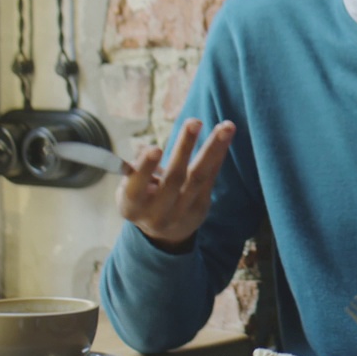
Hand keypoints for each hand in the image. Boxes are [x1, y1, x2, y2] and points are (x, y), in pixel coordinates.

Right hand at [117, 118, 235, 250]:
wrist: (164, 234)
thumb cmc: (142, 199)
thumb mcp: (130, 188)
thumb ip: (135, 170)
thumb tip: (143, 148)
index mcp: (132, 206)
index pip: (137, 187)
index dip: (145, 168)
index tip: (155, 148)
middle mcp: (158, 212)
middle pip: (174, 178)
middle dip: (185, 148)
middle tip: (194, 122)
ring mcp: (182, 212)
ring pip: (199, 176)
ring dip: (213, 148)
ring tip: (226, 126)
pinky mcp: (201, 207)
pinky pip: (211, 177)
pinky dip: (218, 155)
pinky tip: (226, 135)